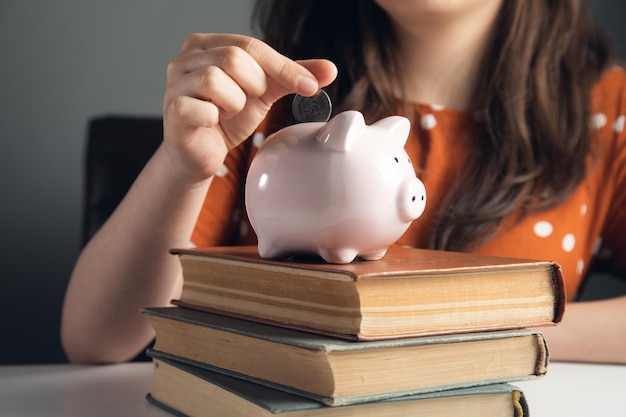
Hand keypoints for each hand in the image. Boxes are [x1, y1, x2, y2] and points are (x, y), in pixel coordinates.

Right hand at [162, 33, 337, 182]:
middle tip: (250, 101)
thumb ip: (293, 77)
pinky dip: (216, 118)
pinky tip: (214, 122)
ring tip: (229, 111)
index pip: (251, 46)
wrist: (203, 153)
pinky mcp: (173, 110)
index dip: (283, 67)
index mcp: (208, 44)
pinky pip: (200, 108)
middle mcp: (186, 57)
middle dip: (253, 85)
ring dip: (234, 102)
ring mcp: (175, 83)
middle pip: (233, 57)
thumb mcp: (265, 92)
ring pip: (215, 79)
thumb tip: (329, 69)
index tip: (309, 86)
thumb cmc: (228, 116)